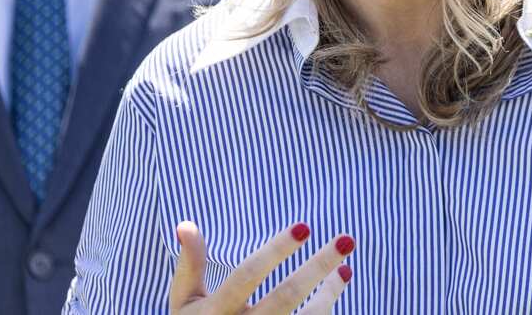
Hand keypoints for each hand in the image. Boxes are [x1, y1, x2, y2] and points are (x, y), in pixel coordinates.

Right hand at [169, 220, 353, 313]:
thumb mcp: (184, 301)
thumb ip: (189, 266)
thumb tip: (185, 225)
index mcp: (212, 313)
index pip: (247, 275)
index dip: (275, 250)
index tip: (305, 227)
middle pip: (284, 298)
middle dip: (318, 266)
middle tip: (347, 239)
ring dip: (330, 292)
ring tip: (345, 267)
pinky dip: (326, 308)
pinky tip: (333, 289)